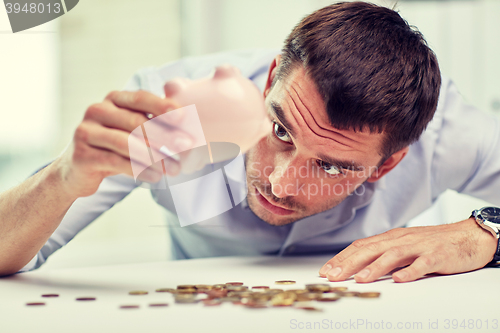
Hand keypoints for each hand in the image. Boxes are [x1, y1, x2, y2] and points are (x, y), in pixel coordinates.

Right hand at [55, 90, 193, 197]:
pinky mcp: (82, 155)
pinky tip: (156, 177)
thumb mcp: (131, 130)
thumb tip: (188, 119)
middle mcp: (97, 110)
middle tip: (186, 146)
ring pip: (126, 143)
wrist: (76, 171)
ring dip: (154, 156)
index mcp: (113, 99)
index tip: (184, 117)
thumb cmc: (114, 147)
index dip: (163, 106)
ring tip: (174, 168)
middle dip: (165, 135)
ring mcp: (86, 131)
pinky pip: (116, 162)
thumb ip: (152, 120)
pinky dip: (139, 170)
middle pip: (136, 122)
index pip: (141, 98)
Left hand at [319, 218, 497, 282]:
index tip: (326, 271)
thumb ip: (383, 254)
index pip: (360, 246)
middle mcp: (401, 239)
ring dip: (374, 268)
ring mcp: (419, 246)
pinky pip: (423, 264)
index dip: (341, 258)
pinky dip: (410, 272)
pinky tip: (400, 280)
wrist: (467, 236)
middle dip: (349, 264)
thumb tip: (358, 266)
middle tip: (333, 277)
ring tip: (360, 280)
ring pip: (392, 255)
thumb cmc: (432, 243)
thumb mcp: (403, 245)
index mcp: (390, 237)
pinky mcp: (437, 255)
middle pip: (370, 250)